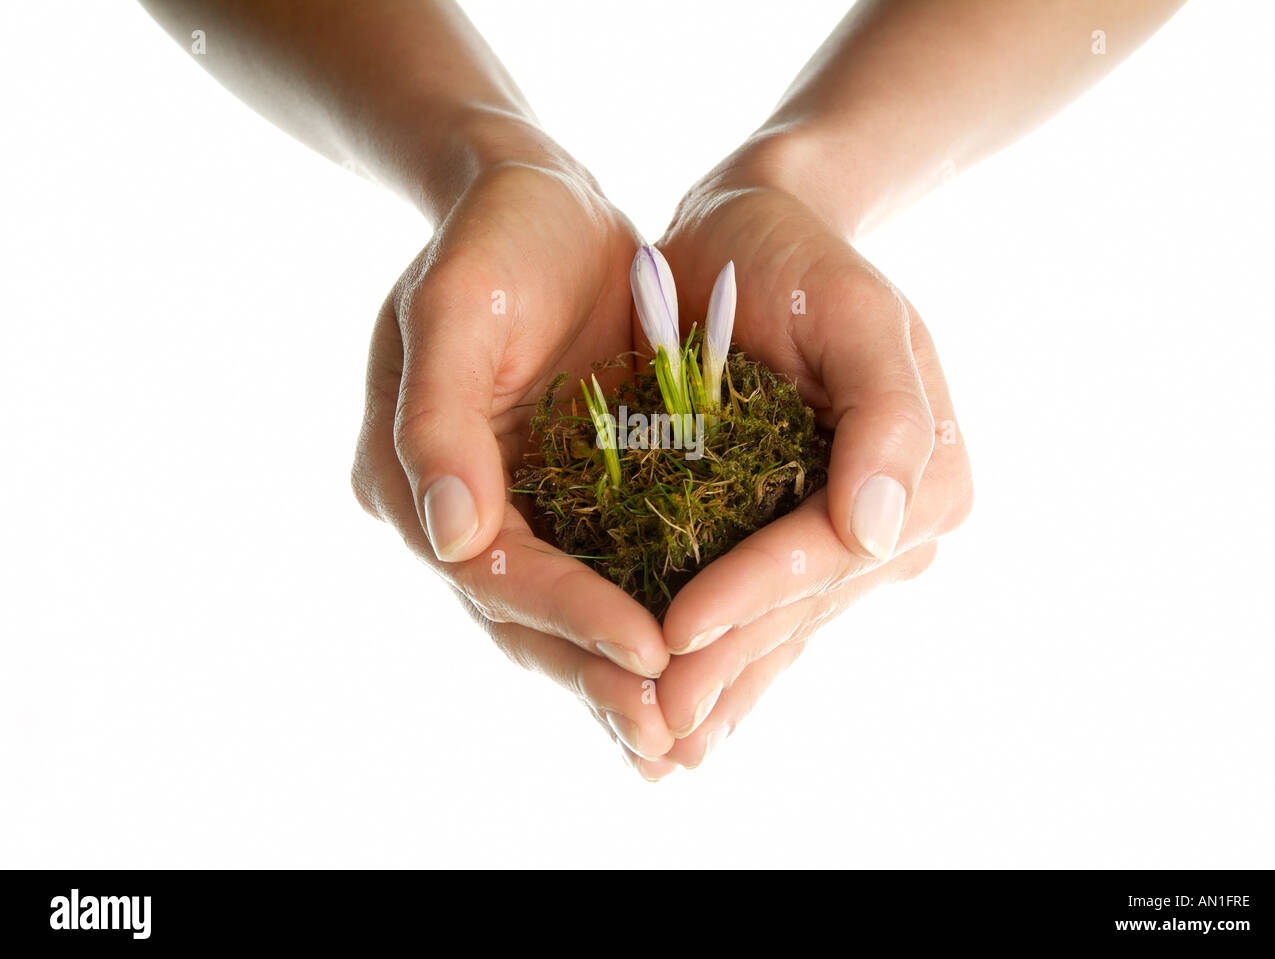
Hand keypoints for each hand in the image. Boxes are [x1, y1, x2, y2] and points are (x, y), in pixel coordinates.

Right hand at [349, 136, 677, 769]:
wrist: (536, 199)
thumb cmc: (496, 234)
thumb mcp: (458, 306)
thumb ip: (440, 421)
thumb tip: (448, 539)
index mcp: (411, 472)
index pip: (493, 568)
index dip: (569, 615)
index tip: (648, 653)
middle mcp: (451, 508)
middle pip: (522, 616)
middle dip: (595, 676)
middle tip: (669, 737)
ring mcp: (506, 507)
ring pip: (559, 615)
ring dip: (614, 677)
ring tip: (682, 737)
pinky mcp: (561, 497)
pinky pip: (599, 576)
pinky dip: (636, 627)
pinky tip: (688, 672)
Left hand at [641, 142, 973, 772]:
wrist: (753, 237)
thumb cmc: (797, 257)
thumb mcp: (854, 309)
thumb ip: (887, 417)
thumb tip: (886, 535)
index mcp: (928, 473)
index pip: (827, 551)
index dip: (753, 595)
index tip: (676, 632)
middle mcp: (896, 522)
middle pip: (799, 606)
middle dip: (725, 664)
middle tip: (652, 726)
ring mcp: (848, 542)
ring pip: (778, 627)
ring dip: (720, 686)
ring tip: (656, 743)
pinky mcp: (795, 541)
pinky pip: (762, 615)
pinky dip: (724, 663)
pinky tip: (686, 713)